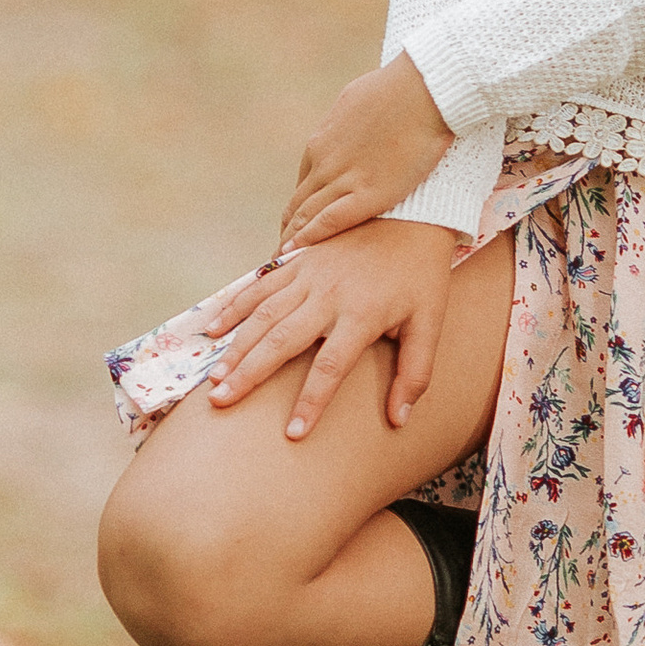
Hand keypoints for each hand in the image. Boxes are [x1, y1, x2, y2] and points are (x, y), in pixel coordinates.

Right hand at [207, 217, 459, 439]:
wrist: (413, 212)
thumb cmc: (422, 275)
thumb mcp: (430, 323)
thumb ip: (415, 372)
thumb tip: (399, 420)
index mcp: (362, 314)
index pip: (330, 367)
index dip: (311, 402)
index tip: (292, 433)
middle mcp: (328, 294)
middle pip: (281, 340)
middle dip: (249, 374)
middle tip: (221, 402)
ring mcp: (309, 273)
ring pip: (262, 314)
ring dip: (236, 346)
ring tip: (214, 377)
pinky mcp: (299, 258)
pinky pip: (260, 284)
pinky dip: (235, 305)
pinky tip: (214, 327)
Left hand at [282, 53, 454, 246]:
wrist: (423, 89)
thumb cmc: (398, 88)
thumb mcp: (358, 101)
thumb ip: (350, 123)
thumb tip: (352, 124)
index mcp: (323, 141)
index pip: (304, 183)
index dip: (300, 207)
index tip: (297, 224)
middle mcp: (325, 161)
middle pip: (298, 203)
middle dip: (291, 229)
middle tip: (283, 252)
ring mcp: (343, 178)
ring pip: (306, 215)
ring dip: (293, 239)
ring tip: (284, 263)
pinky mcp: (367, 193)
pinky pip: (328, 221)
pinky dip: (309, 238)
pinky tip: (296, 254)